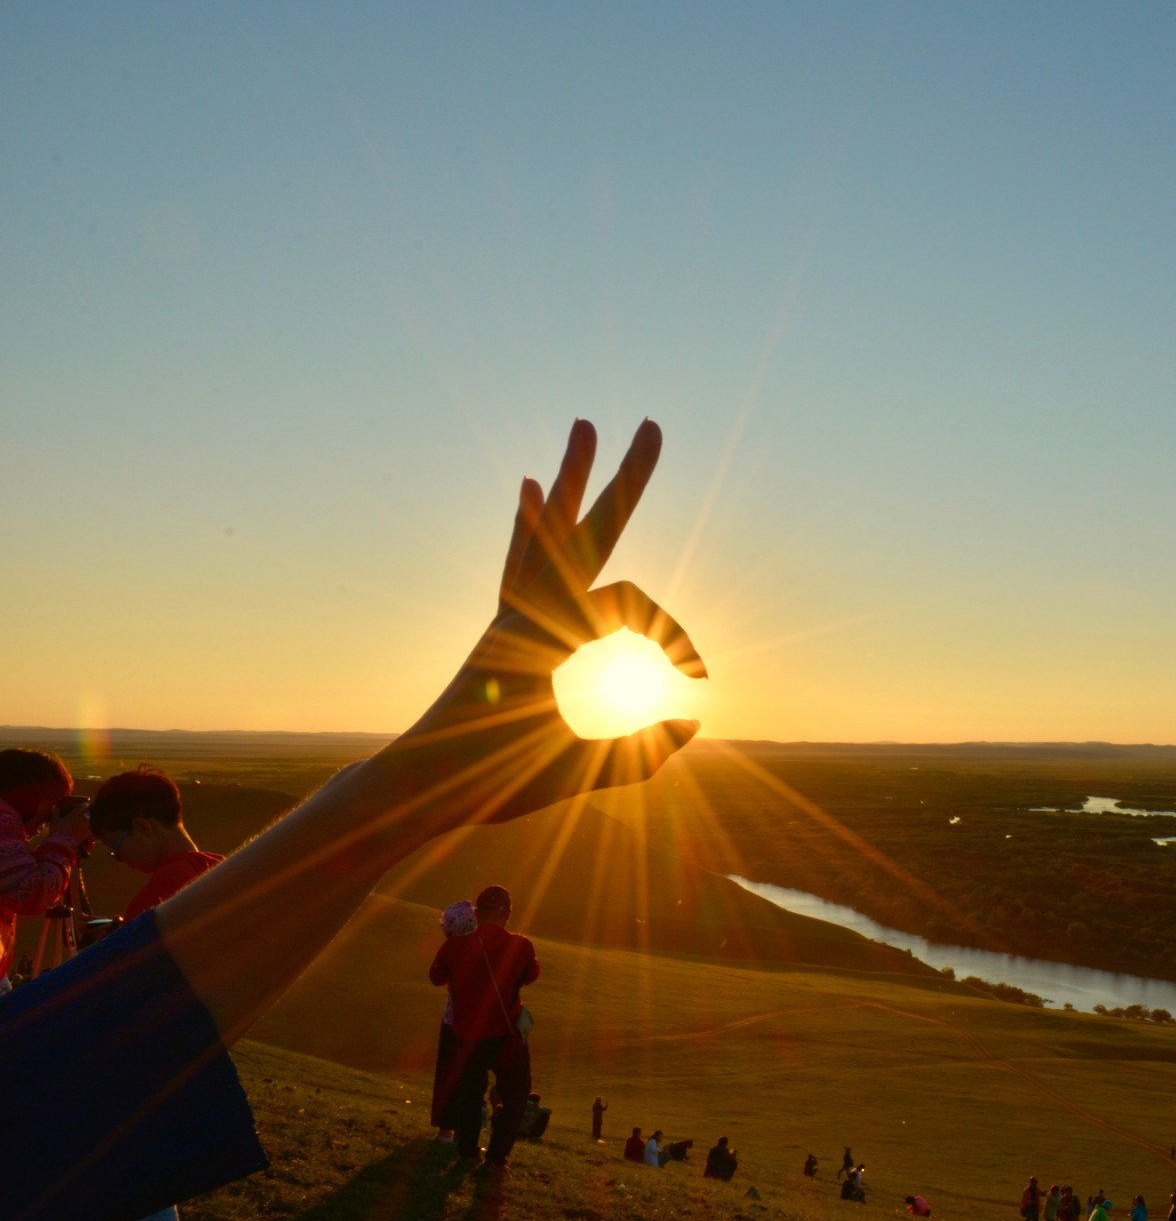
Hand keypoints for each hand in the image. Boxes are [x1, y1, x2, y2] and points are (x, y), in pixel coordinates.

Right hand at [46, 798, 90, 842]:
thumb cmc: (57, 832)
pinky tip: (91, 828)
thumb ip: (56, 813)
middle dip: (89, 812)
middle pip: (89, 812)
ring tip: (90, 820)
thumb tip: (55, 806)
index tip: (86, 804)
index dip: (85, 805)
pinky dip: (92, 827)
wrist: (62, 844)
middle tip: (88, 813)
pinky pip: (93, 828)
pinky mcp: (88, 832)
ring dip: (91, 819)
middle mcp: (81, 818)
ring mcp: (86, 825)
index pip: (82, 806)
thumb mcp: (54, 822)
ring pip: (92, 819)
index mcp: (73, 814)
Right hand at [374, 418, 705, 824]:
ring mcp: (512, 619)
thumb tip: (697, 720)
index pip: (635, 605)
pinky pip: (514, 575)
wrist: (424, 798)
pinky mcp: (495, 639)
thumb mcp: (589, 767)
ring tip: (589, 423)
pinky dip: (526, 533)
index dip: (678, 632)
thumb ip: (644, 754)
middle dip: (624, 481)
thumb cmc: (493, 784)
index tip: (705, 672)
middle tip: (651, 423)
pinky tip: (534, 487)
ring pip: (553, 537)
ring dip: (574, 480)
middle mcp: (535, 613)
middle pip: (589, 532)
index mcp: (558, 634)